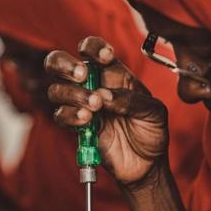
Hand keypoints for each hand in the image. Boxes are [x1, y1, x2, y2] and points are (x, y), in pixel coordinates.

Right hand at [44, 37, 168, 187]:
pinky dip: (70, 115)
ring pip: (57, 90)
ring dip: (72, 94)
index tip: (105, 58)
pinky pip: (60, 115)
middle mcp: (91, 85)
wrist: (145, 163)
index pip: (91, 49)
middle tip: (81, 76)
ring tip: (94, 106)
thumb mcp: (153, 111)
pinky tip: (87, 120)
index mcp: (112, 73)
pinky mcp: (76, 126)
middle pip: (59, 63)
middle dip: (64, 64)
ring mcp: (80, 105)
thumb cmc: (151, 131)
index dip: (92, 47)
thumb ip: (131, 100)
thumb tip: (104, 95)